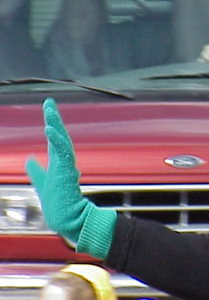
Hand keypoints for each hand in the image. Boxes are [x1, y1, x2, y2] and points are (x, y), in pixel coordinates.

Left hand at [25, 98, 115, 257]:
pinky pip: (63, 152)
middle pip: (59, 134)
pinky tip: (49, 130)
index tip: (48, 105)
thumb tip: (28, 158)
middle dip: (54, 118)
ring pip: (62, 140)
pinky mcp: (68, 171)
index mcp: (58, 160)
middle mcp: (64, 159)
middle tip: (48, 102)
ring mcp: (67, 164)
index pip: (54, 136)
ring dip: (56, 125)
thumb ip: (35, 169)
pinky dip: (57, 140)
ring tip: (49, 112)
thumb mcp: (42, 181)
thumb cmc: (57, 201)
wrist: (66, 217)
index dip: (51, 121)